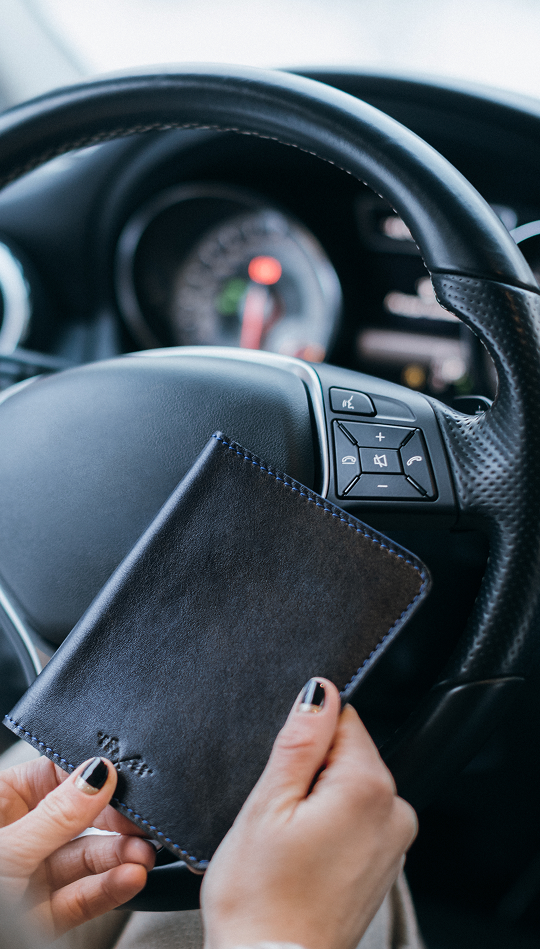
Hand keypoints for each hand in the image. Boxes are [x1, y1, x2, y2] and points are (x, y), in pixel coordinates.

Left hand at [0, 754, 154, 938]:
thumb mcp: (8, 849)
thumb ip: (58, 813)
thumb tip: (99, 773)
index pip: (54, 776)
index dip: (90, 778)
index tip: (123, 783)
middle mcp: (15, 837)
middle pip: (76, 818)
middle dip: (113, 823)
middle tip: (141, 823)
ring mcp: (30, 878)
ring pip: (83, 858)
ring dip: (118, 856)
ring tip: (142, 854)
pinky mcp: (43, 916)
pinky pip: (82, 895)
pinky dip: (109, 887)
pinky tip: (129, 877)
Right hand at [202, 678, 416, 948]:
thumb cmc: (261, 899)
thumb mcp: (267, 805)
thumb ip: (300, 740)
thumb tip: (320, 690)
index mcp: (368, 787)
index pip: (342, 718)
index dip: (304, 741)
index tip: (285, 778)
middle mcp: (395, 811)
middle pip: (349, 751)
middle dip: (310, 772)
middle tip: (280, 816)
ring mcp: (394, 842)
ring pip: (350, 785)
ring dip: (319, 800)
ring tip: (289, 842)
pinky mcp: (384, 863)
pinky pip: (357, 819)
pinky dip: (330, 826)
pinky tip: (304, 857)